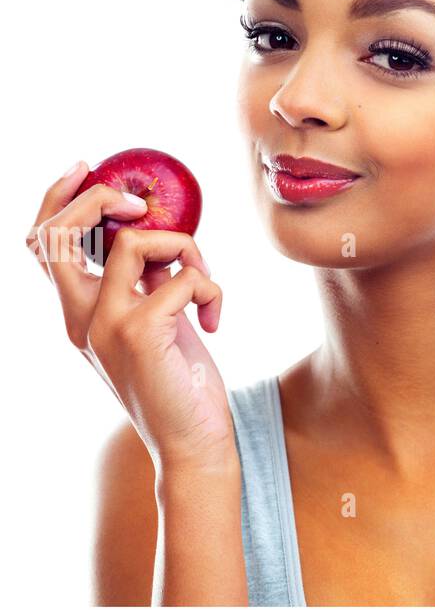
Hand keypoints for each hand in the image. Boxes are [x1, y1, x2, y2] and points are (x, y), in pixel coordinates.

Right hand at [27, 161, 236, 473]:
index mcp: (78, 314)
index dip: (58, 199)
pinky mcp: (141, 333)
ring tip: (205, 284)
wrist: (192, 441)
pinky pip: (184, 276)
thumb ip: (141, 282)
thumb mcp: (153, 321)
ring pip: (137, 242)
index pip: (44, 245)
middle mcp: (81, 319)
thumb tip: (154, 235)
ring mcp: (106, 325)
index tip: (86, 168)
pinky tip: (215, 320)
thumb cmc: (179, 379)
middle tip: (142, 207)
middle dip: (100, 201)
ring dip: (187, 249)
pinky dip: (211, 287)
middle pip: (61, 233)